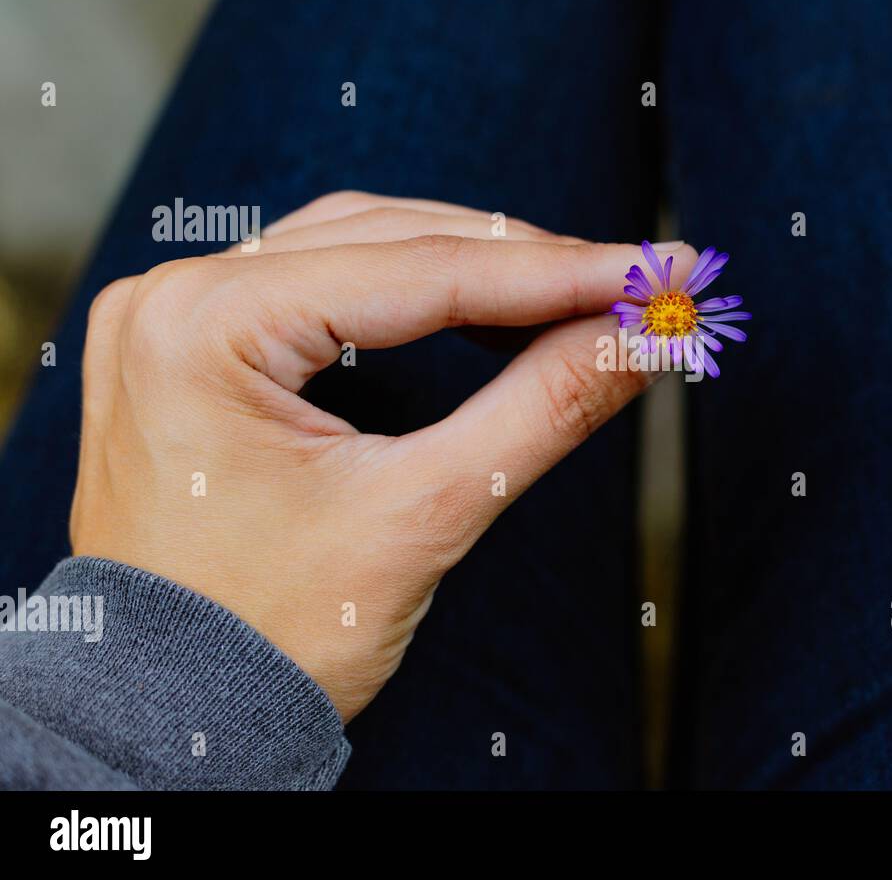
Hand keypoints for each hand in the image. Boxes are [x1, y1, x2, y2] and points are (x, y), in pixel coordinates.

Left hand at [69, 191, 692, 720]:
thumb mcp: (423, 515)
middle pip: (389, 241)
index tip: (656, 270)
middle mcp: (174, 297)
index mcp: (203, 328)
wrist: (171, 715)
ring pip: (357, 249)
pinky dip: (410, 292)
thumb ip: (544, 409)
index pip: (421, 273)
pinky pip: (320, 283)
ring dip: (470, 267)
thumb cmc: (270, 636)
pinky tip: (482, 309)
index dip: (558, 272)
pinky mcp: (191, 344)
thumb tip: (643, 337)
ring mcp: (172, 316)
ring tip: (573, 294)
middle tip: (631, 283)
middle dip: (522, 264)